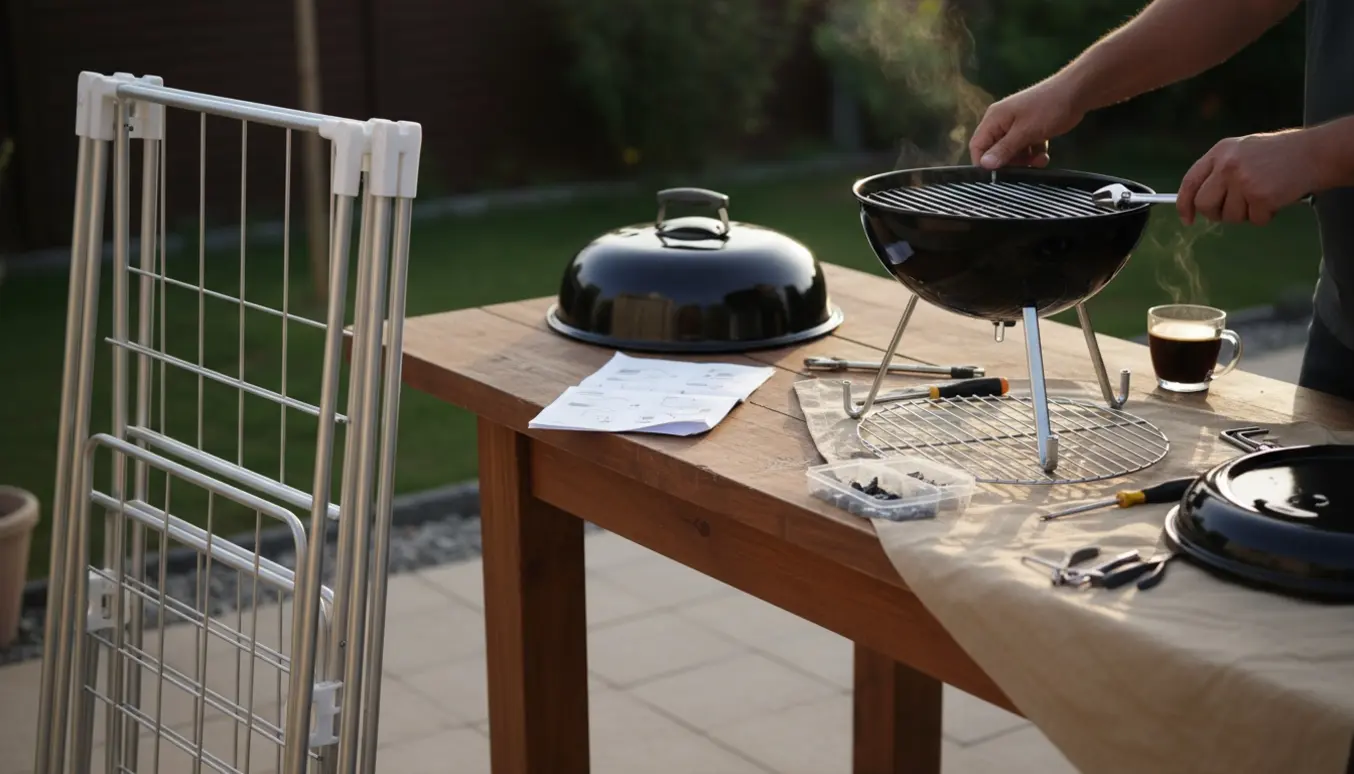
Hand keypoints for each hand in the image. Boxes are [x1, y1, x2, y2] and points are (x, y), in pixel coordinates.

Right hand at [968, 78, 1086, 168]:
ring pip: (1012, 151)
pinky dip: (1034, 153)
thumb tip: (984, 165)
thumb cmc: (1048, 109)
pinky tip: (1044, 154)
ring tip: (1040, 160)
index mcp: (994, 119)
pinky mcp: (1030, 127)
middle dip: (1010, 162)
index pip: (977, 146)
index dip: (984, 163)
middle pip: (995, 150)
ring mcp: (1016, 124)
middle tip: (1025, 168)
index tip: (998, 176)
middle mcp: (1001, 121)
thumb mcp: (1025, 132)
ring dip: (1025, 160)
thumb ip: (1004, 149)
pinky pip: (1025, 146)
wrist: (1078, 91)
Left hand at [1176, 131, 1317, 225]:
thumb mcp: (1242, 152)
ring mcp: (1243, 181)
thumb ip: (1219, 171)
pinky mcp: (1260, 196)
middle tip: (1236, 208)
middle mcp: (1227, 165)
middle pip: (1205, 205)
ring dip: (1246, 213)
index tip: (1187, 219)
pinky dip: (1266, 216)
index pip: (1190, 182)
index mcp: (1220, 152)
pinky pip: (1254, 220)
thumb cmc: (1278, 155)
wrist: (1313, 153)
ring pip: (1230, 216)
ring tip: (1263, 195)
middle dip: (1217, 213)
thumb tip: (1198, 202)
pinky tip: (1276, 198)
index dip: (1184, 204)